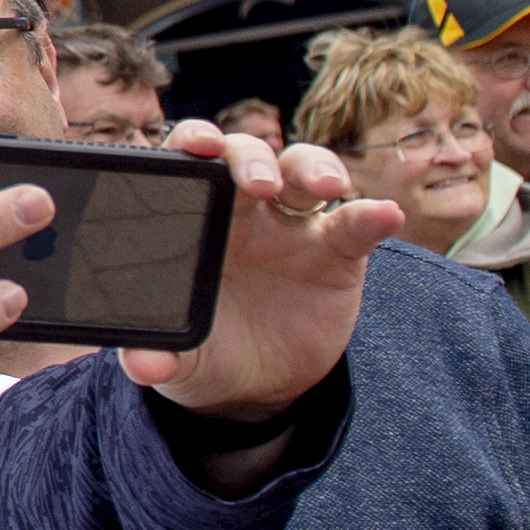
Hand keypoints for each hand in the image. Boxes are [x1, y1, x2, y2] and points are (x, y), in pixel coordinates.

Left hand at [140, 121, 399, 423]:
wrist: (254, 388)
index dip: (196, 141)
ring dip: (315, 168)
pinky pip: (356, 225)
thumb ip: (157, 356)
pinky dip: (372, 216)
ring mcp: (294, 227)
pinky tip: (386, 214)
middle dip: (253, 159)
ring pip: (304, 173)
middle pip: (250, 157)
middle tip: (257, 185)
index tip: (197, 144)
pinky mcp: (338, 254)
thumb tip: (143, 365)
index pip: (193, 161)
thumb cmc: (205, 350)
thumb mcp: (181, 358)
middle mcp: (245, 210)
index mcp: (195, 219)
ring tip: (325, 185)